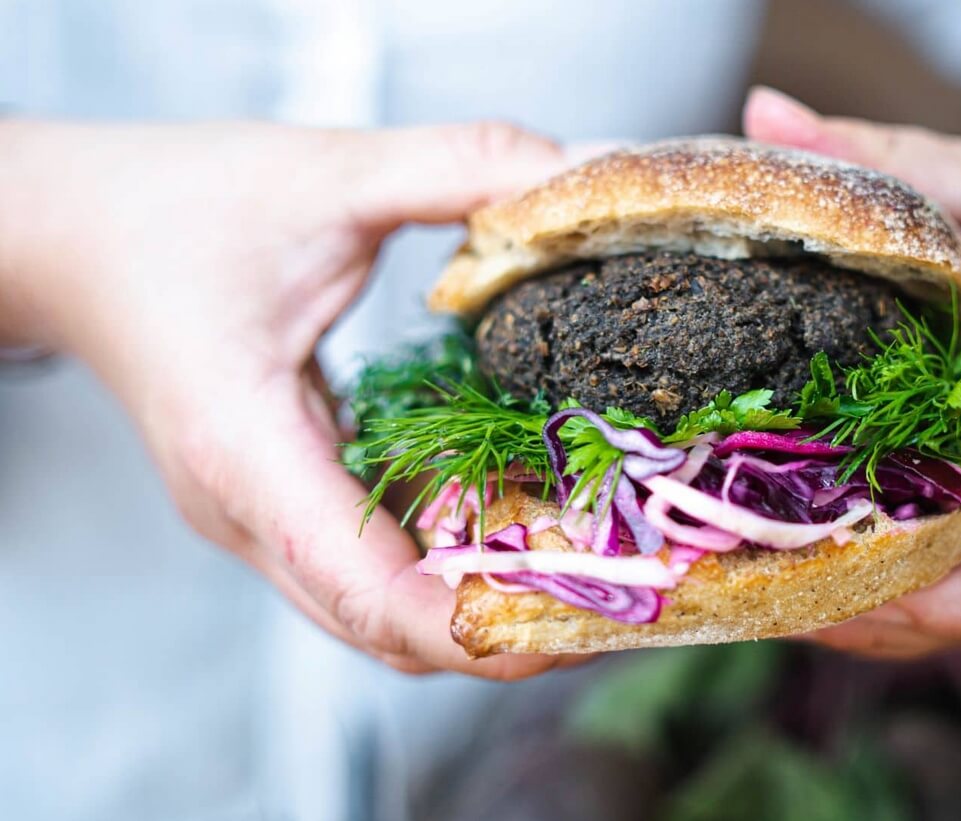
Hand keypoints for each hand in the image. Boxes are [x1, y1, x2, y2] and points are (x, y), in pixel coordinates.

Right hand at [0, 120, 574, 676]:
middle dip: (506, 629)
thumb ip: (450, 168)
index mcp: (246, 450)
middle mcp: (249, 513)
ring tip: (597, 569)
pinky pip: (370, 560)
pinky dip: (449, 559)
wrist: (68, 235)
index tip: (579, 624)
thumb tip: (572, 177)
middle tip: (625, 598)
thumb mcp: (320, 175)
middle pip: (387, 625)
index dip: (476, 628)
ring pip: (380, 608)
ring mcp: (259, 518)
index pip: (367, 590)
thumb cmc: (168, 209)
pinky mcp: (276, 501)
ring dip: (484, 602)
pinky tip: (525, 519)